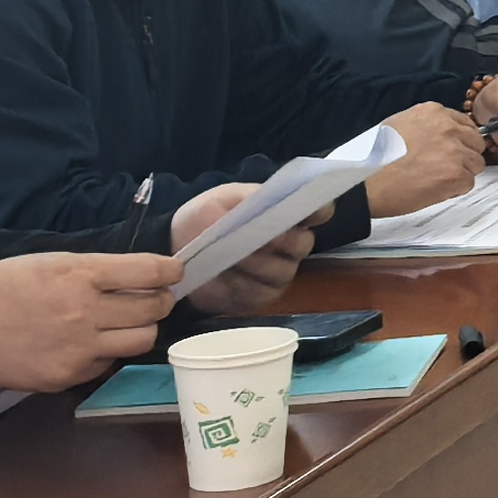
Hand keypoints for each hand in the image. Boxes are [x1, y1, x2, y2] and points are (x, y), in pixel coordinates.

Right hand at [0, 251, 185, 393]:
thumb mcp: (48, 262)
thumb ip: (93, 268)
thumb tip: (136, 272)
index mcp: (80, 276)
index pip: (151, 271)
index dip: (171, 270)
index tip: (174, 271)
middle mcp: (86, 313)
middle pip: (155, 308)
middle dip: (161, 299)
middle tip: (152, 297)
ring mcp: (79, 350)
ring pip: (143, 339)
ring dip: (142, 328)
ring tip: (125, 321)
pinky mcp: (68, 377)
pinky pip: (109, 363)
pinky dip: (108, 352)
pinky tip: (89, 343)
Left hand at [167, 183, 325, 314]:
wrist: (179, 249)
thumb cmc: (206, 218)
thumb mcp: (216, 201)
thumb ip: (233, 205)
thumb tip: (241, 217)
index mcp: (286, 213)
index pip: (318, 211)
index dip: (318, 211)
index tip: (305, 210)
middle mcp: (291, 244)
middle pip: (303, 243)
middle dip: (282, 240)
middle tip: (260, 237)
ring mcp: (280, 271)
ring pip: (282, 270)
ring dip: (256, 263)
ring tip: (232, 257)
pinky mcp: (262, 295)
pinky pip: (260, 292)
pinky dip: (240, 283)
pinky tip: (223, 276)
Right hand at [364, 100, 487, 217]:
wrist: (362, 183)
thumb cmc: (372, 158)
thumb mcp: (399, 124)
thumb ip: (426, 126)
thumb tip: (444, 135)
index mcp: (434, 112)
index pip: (465, 124)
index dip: (458, 141)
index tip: (447, 150)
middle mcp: (448, 128)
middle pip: (475, 142)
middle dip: (463, 156)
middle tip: (441, 167)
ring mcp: (455, 151)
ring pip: (475, 164)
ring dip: (459, 173)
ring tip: (433, 179)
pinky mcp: (456, 175)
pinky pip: (468, 183)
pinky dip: (453, 190)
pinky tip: (432, 189)